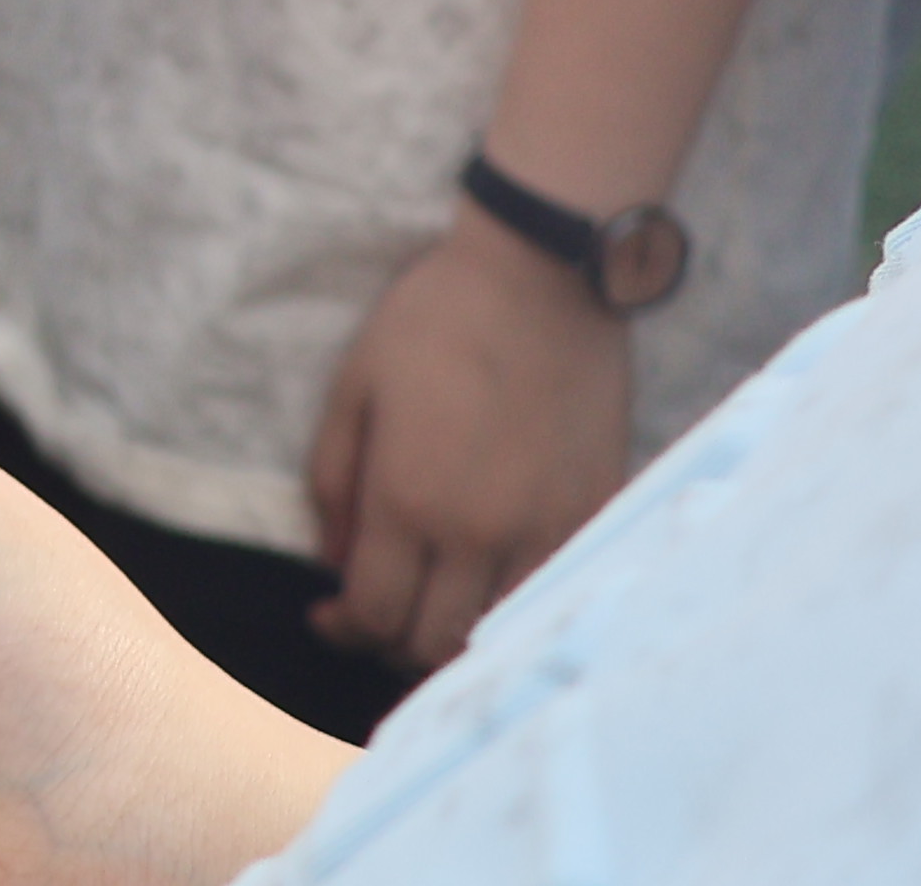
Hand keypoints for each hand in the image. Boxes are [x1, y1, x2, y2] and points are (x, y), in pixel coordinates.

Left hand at [303, 217, 625, 672]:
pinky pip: (551, 592)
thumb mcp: (354, 389)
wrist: (539, 277)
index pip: (376, 614)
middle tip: (375, 611)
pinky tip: (489, 577)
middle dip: (392, 641)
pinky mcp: (594, 513)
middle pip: (434, 642)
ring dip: (456, 633)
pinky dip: (514, 604)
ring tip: (432, 602)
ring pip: (499, 631)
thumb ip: (334, 484)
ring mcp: (547, 529)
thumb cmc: (433, 321)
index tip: (326, 614)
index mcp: (412, 501)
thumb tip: (333, 562)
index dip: (343, 629)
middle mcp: (481, 533)